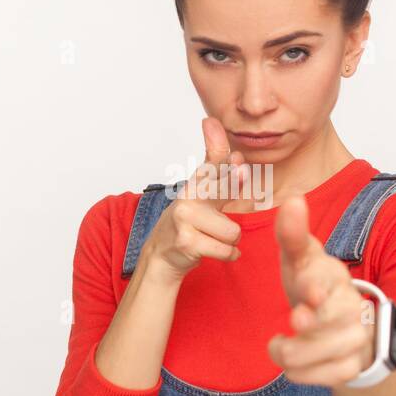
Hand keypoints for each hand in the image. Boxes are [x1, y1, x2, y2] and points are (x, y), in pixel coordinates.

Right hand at [142, 117, 249, 283]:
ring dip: (229, 241)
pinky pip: (227, 250)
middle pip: (227, 193)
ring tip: (212, 238)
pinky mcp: (187, 242)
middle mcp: (187, 196)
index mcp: (194, 183)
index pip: (213, 164)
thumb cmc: (188, 221)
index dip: (224, 154)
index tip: (224, 141)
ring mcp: (185, 219)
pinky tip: (213, 250)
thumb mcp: (203, 193)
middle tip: (221, 213)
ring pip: (233, 231)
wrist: (161, 253)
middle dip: (233, 203)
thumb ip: (221, 172)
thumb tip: (233, 148)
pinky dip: (227, 255)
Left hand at [267, 194, 374, 387]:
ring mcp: (355, 335)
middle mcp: (350, 304)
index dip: (316, 287)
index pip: (326, 278)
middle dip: (312, 326)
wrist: (340, 324)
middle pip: (335, 318)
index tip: (309, 295)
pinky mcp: (352, 364)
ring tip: (281, 345)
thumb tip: (294, 199)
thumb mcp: (298, 260)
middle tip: (296, 321)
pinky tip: (295, 364)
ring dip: (296, 354)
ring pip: (328, 352)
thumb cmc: (311, 285)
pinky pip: (329, 376)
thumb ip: (291, 234)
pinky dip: (305, 375)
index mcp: (332, 275)